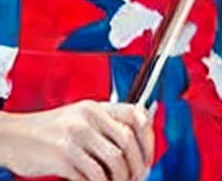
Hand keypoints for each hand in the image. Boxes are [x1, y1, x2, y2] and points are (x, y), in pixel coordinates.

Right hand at [0, 100, 153, 180]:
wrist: (13, 135)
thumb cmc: (47, 129)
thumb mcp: (79, 117)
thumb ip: (104, 123)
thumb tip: (133, 137)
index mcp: (95, 107)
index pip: (134, 115)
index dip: (147, 136)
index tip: (149, 155)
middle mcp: (88, 119)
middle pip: (127, 141)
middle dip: (137, 163)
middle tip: (138, 176)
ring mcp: (75, 137)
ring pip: (112, 160)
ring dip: (120, 177)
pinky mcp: (62, 157)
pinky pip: (90, 175)